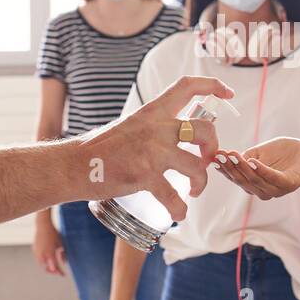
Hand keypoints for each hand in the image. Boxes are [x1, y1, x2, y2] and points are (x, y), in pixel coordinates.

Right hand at [32, 221, 67, 275]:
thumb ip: (63, 254)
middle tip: (58, 271)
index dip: (59, 272)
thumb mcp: (61, 244)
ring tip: (52, 265)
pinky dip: (43, 261)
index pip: (55, 267)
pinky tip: (47, 258)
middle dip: (52, 271)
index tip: (63, 275)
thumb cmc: (53, 233)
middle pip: (46, 268)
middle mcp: (43, 254)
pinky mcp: (34, 250)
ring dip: (47, 266)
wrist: (43, 225)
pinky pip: (39, 258)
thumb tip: (64, 262)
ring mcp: (37, 252)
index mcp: (50, 253)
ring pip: (41, 265)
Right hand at [80, 75, 233, 221]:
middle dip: (214, 146)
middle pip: (205, 129)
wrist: (71, 165)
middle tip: (206, 160)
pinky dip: (180, 210)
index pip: (187, 87)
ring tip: (194, 192)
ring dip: (201, 183)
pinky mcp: (144, 176)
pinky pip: (174, 197)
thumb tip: (172, 137)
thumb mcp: (128, 126)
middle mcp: (155, 127)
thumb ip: (150, 128)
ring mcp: (151, 152)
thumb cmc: (97, 149)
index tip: (227, 93)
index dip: (212, 86)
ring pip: (197, 166)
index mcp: (151, 112)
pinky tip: (178, 214)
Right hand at [212, 137, 299, 200]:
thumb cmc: (285, 153)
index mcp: (255, 183)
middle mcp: (264, 190)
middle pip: (243, 181)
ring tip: (234, 156)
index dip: (224, 169)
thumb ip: (245, 156)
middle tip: (220, 155)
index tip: (213, 157)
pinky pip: (273, 178)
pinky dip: (262, 171)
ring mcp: (277, 189)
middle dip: (230, 168)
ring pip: (255, 181)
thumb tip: (227, 157)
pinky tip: (252, 161)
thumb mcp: (260, 152)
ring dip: (243, 168)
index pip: (236, 178)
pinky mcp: (289, 184)